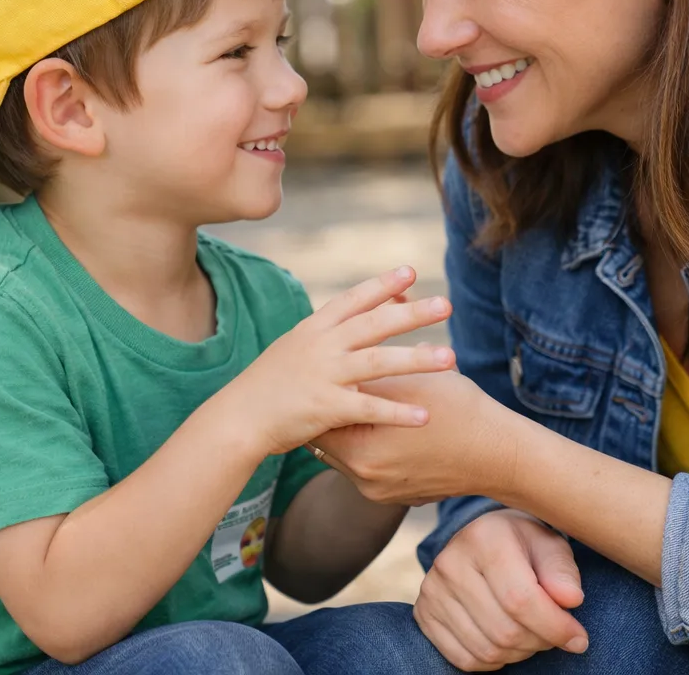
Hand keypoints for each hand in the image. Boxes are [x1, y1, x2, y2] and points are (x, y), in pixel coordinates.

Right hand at [231, 268, 454, 456]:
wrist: (236, 418)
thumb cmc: (267, 385)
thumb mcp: (293, 349)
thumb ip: (325, 337)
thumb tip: (354, 324)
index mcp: (314, 329)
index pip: (354, 299)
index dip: (383, 284)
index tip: (411, 270)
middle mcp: (322, 345)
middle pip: (375, 323)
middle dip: (412, 313)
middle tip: (446, 305)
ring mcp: (324, 374)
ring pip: (378, 361)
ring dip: (417, 359)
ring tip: (452, 358)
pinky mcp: (325, 407)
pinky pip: (369, 409)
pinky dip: (398, 412)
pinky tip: (425, 416)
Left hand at [311, 368, 508, 504]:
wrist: (500, 453)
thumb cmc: (457, 409)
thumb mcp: (407, 381)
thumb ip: (368, 374)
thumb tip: (341, 360)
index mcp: (360, 452)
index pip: (321, 419)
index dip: (323, 391)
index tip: (323, 370)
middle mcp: (364, 480)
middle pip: (330, 440)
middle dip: (335, 410)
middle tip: (333, 382)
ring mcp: (380, 492)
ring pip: (349, 454)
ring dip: (353, 428)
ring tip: (358, 399)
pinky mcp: (398, 496)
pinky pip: (371, 466)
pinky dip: (372, 444)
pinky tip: (385, 423)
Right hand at [414, 510, 587, 670]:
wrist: (483, 539)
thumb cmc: (523, 544)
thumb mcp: (549, 544)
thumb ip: (562, 570)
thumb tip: (570, 600)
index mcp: (484, 538)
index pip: (520, 599)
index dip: (554, 627)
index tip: (579, 638)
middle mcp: (451, 561)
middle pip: (504, 630)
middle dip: (540, 641)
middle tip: (554, 633)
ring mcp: (432, 589)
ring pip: (486, 650)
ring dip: (519, 653)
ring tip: (532, 634)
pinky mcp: (424, 613)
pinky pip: (465, 660)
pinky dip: (493, 661)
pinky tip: (506, 640)